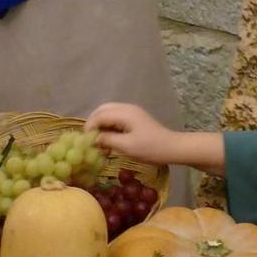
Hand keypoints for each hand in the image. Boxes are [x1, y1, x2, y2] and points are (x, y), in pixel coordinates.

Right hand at [86, 103, 225, 174]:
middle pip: (102, 109)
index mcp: (124, 113)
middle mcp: (126, 108)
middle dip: (93, 122)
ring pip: (108, 112)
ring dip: (101, 123)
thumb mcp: (127, 146)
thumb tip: (93, 138)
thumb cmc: (150, 148)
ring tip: (98, 140)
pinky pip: (116, 116)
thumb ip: (107, 140)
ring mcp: (131, 111)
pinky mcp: (135, 117)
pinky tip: (109, 138)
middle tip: (89, 139)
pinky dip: (108, 125)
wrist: (172, 147)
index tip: (85, 141)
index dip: (89, 127)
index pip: (99, 115)